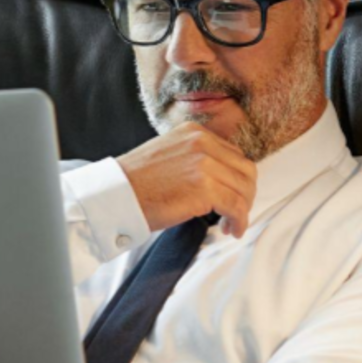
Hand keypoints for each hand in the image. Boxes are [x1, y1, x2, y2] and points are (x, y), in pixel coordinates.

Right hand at [114, 122, 257, 236]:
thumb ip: (195, 157)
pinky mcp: (204, 187)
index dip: (238, 179)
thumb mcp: (169, 154)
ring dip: (242, 210)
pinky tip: (230, 230)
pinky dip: (239, 221)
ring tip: (231, 224)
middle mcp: (202, 142)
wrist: (115, 196)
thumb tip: (221, 177)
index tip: (233, 196)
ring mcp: (204, 163)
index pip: (233, 154)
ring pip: (243, 189)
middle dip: (245, 194)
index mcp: (194, 132)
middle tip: (236, 212)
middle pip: (245, 170)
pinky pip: (236, 206)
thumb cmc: (136, 183)